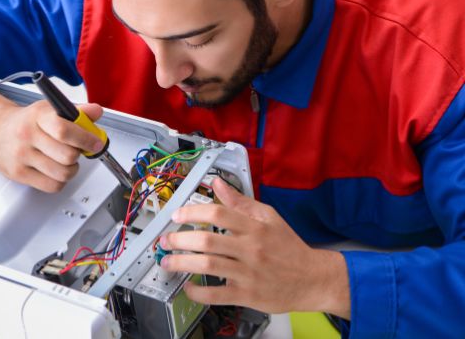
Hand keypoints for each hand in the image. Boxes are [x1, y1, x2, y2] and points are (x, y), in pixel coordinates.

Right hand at [0, 86, 104, 192]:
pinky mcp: (18, 174)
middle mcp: (27, 135)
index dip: (86, 139)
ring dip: (71, 169)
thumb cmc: (26, 121)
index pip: (65, 131)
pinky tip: (55, 170)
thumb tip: (96, 112)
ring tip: (66, 161)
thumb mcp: (50, 109)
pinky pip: (52, 185)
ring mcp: (21, 156)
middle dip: (79, 154)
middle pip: (68, 156)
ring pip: (63, 173)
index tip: (96, 143)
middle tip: (76, 150)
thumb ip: (76, 111)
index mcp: (38, 116)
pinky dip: (60, 181)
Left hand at [159, 178, 350, 317]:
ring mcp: (248, 273)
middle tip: (165, 240)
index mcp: (255, 228)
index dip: (192, 213)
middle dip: (179, 240)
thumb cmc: (290, 248)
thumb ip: (240, 202)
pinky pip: (216, 295)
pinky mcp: (247, 295)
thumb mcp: (269, 218)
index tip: (177, 216)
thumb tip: (218, 184)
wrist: (314, 279)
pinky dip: (197, 292)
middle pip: (207, 241)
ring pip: (207, 266)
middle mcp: (250, 249)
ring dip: (181, 263)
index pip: (218, 214)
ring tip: (167, 261)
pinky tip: (188, 287)